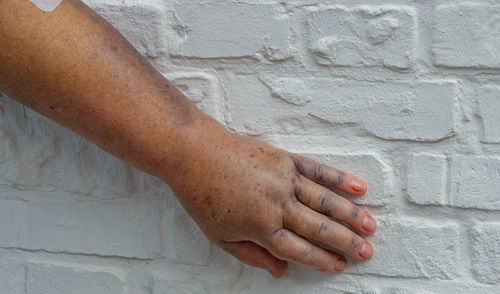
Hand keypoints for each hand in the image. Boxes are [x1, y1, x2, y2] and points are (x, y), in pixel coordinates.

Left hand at [167, 126, 376, 278]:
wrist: (195, 154)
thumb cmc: (203, 197)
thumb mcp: (221, 237)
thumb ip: (253, 255)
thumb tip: (280, 272)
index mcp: (262, 228)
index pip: (300, 250)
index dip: (322, 260)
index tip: (340, 266)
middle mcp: (278, 205)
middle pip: (319, 228)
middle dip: (346, 242)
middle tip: (368, 251)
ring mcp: (284, 180)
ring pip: (325, 201)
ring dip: (351, 214)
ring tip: (371, 225)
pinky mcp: (284, 159)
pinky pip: (318, 170)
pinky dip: (339, 179)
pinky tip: (358, 187)